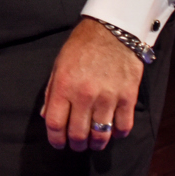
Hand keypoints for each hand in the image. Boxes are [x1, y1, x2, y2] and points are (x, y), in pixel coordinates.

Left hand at [42, 18, 143, 151]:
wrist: (112, 30)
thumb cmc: (82, 46)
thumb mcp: (59, 65)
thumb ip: (52, 92)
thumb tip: (47, 116)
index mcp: (64, 85)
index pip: (55, 123)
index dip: (55, 139)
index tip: (58, 143)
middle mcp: (84, 94)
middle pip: (78, 133)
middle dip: (76, 144)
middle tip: (77, 145)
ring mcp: (107, 97)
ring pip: (100, 134)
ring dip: (96, 144)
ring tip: (94, 143)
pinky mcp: (127, 96)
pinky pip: (123, 126)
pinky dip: (118, 134)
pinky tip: (113, 131)